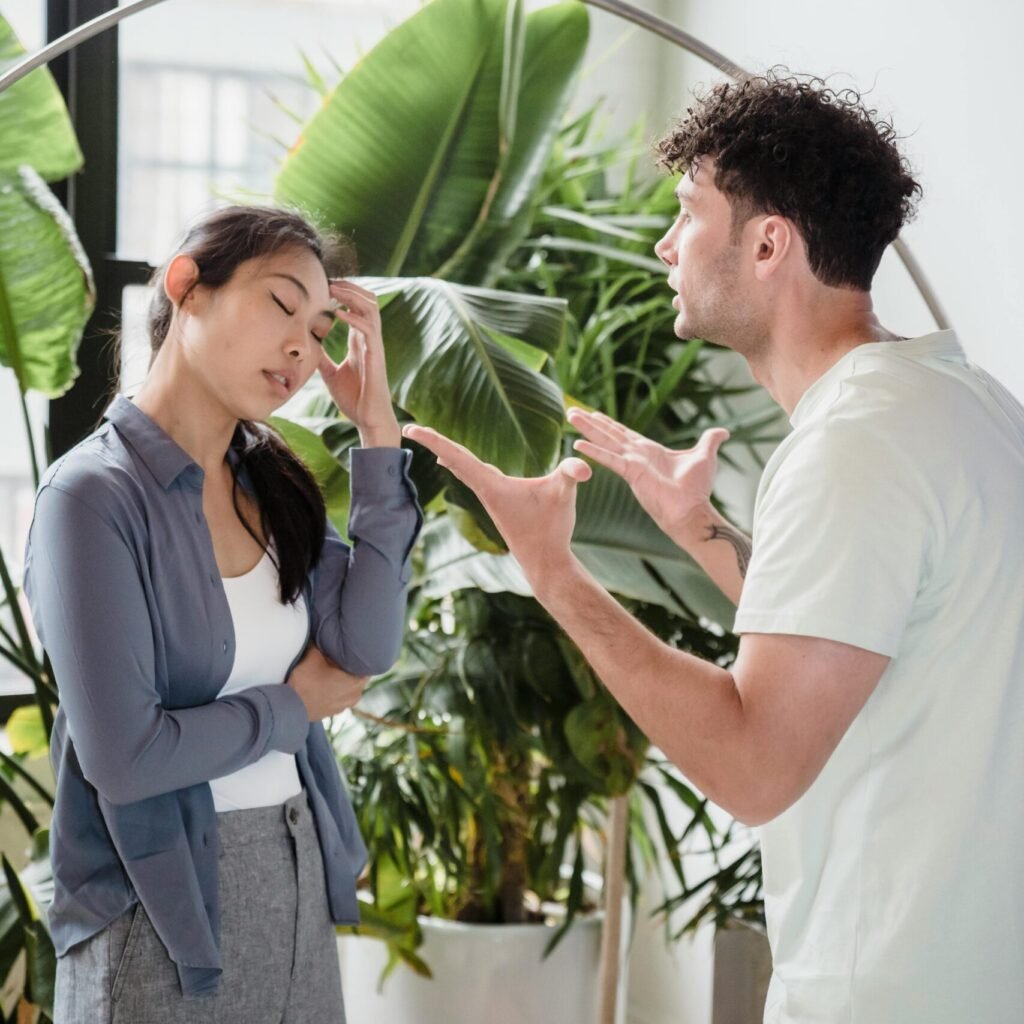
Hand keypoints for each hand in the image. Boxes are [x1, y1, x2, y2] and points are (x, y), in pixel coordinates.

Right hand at [286, 644, 368, 720]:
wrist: (285, 708)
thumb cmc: (302, 681)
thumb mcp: (313, 654)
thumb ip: (323, 642)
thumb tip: (325, 631)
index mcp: (356, 682)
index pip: (366, 663)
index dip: (358, 653)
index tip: (350, 645)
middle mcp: (355, 695)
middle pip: (357, 674)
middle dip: (349, 664)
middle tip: (339, 652)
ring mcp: (344, 706)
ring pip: (349, 685)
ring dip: (342, 676)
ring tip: (330, 666)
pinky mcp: (332, 711)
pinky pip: (339, 695)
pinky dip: (335, 687)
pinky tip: (324, 680)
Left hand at [317, 280, 399, 446]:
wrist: (369, 419)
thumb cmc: (354, 399)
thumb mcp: (331, 374)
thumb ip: (323, 359)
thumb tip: (308, 348)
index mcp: (360, 342)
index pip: (356, 308)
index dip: (344, 294)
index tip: (324, 286)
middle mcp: (369, 340)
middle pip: (368, 301)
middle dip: (350, 287)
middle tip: (329, 281)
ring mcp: (374, 346)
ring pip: (371, 309)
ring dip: (353, 295)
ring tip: (334, 290)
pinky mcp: (376, 356)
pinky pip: (368, 329)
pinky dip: (354, 318)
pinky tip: (338, 314)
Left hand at [401, 424, 591, 580]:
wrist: (545, 562)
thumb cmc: (551, 528)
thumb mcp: (564, 494)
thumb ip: (571, 474)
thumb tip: (584, 466)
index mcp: (491, 484)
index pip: (457, 455)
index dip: (433, 439)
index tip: (410, 429)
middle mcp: (485, 489)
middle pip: (454, 459)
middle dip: (433, 442)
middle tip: (410, 428)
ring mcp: (490, 498)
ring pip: (463, 469)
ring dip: (448, 453)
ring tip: (431, 442)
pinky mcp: (498, 503)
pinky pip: (474, 477)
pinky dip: (463, 465)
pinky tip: (461, 465)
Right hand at [566, 407, 728, 539]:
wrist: (692, 510)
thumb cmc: (697, 488)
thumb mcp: (705, 456)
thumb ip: (710, 441)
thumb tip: (723, 432)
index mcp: (649, 451)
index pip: (624, 433)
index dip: (609, 423)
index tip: (593, 413)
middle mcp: (636, 456)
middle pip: (609, 434)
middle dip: (591, 423)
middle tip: (572, 412)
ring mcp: (632, 464)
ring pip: (605, 441)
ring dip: (588, 429)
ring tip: (570, 416)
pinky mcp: (631, 473)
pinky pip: (610, 459)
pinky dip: (594, 451)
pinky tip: (578, 444)